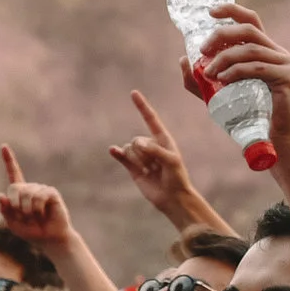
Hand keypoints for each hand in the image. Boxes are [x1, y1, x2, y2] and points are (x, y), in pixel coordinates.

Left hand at [0, 147, 73, 246]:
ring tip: (35, 217)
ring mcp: (42, 189)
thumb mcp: (12, 224)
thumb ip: (5, 211)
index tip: (3, 146)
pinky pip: (38, 196)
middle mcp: (31, 188)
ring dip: (27, 210)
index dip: (9, 160)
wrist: (51, 239)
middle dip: (15, 205)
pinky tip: (42, 214)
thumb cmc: (32, 232)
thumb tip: (0, 195)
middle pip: (14, 188)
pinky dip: (37, 208)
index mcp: (20, 193)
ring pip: (26, 194)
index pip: (13, 173)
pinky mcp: (51, 193)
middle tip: (24, 217)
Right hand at [108, 90, 200, 213]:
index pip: (151, 119)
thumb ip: (156, 150)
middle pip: (137, 140)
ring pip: (129, 149)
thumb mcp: (171, 161)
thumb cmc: (177, 177)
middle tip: (156, 166)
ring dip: (137, 160)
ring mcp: (141, 156)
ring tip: (150, 171)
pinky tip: (113, 150)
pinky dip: (117, 153)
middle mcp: (151, 145)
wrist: (172, 197)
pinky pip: (122, 156)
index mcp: (163, 139)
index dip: (142, 106)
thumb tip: (136, 143)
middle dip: (144, 153)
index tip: (133, 93)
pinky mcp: (133, 167)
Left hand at [197, 3, 289, 146]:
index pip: (250, 21)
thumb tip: (183, 59)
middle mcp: (279, 53)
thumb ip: (201, 78)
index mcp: (266, 50)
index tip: (210, 11)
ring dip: (225, 57)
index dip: (232, 11)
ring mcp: (286, 64)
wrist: (271, 140)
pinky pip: (258, 68)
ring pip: (251, 49)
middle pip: (249, 30)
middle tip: (202, 49)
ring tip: (208, 72)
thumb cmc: (248, 115)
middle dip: (222, 35)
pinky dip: (237, 70)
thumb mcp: (218, 93)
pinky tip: (223, 79)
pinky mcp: (288, 78)